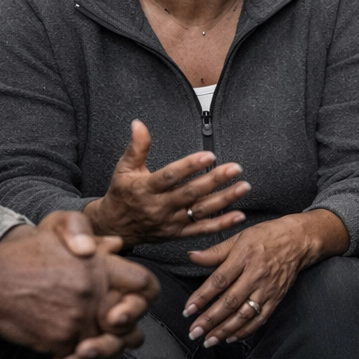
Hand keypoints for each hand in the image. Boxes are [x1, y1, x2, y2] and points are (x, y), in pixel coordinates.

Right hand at [0, 211, 159, 358]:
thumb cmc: (26, 255)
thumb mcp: (59, 233)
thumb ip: (91, 238)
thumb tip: (117, 246)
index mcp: (100, 266)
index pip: (146, 284)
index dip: (143, 296)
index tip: (130, 302)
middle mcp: (94, 293)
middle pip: (130, 322)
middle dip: (123, 329)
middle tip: (110, 329)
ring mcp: (78, 319)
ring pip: (107, 345)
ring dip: (100, 349)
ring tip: (86, 346)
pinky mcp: (60, 341)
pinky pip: (78, 357)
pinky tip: (64, 357)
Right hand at [85, 119, 249, 244]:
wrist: (114, 228)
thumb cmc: (121, 194)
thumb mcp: (124, 169)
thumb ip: (136, 147)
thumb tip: (138, 123)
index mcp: (146, 188)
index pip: (170, 176)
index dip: (190, 166)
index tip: (209, 156)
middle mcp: (159, 207)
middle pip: (190, 193)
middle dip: (214, 180)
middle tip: (235, 168)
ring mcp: (169, 222)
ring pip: (199, 211)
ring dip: (224, 200)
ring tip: (243, 187)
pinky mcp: (177, 234)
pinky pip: (201, 230)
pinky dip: (221, 224)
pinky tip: (238, 215)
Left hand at [183, 209, 346, 345]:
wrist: (298, 240)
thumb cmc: (266, 236)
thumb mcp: (239, 237)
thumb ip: (215, 252)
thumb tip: (191, 256)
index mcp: (244, 257)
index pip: (219, 281)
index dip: (202, 297)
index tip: (188, 310)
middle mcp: (256, 275)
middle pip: (230, 301)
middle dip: (210, 320)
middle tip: (193, 332)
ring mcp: (267, 289)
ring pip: (244, 314)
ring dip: (225, 330)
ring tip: (209, 340)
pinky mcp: (276, 299)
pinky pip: (260, 319)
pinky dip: (245, 330)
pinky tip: (231, 338)